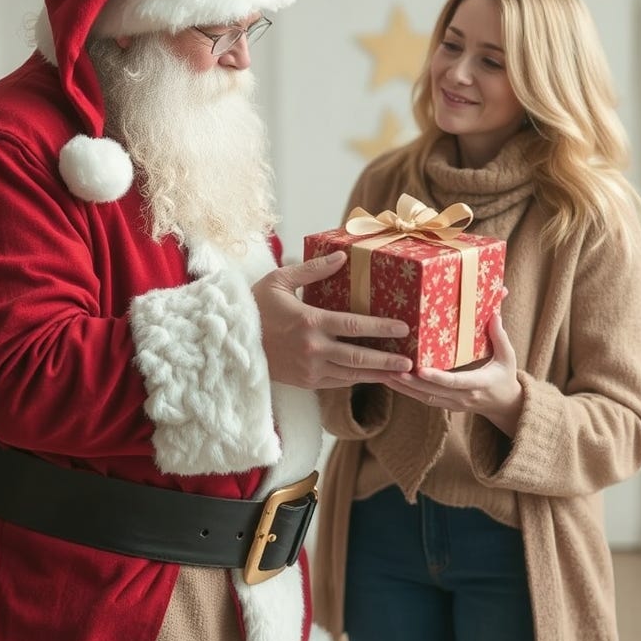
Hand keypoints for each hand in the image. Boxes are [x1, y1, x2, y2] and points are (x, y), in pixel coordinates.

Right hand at [253, 251, 412, 389]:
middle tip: (411, 362)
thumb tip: (342, 258)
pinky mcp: (305, 382)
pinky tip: (371, 375)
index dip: (381, 328)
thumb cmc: (255, 306)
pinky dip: (356, 379)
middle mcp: (312, 350)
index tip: (403, 328)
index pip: (354, 327)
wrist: (229, 341)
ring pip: (350, 376)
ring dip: (377, 375)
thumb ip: (313, 270)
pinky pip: (337, 382)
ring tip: (400, 374)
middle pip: (359, 358)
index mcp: (309, 323)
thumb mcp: (280, 281)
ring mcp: (309, 369)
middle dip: (388, 361)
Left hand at [378, 304, 522, 435]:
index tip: (420, 369)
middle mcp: (463, 397)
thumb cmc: (506, 376)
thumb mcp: (508, 357)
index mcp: (479, 383)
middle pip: (432, 392)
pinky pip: (423, 399)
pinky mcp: (446, 404)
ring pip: (424, 398)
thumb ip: (500, 336)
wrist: (505, 405)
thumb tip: (493, 314)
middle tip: (391, 369)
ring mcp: (453, 403)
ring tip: (384, 374)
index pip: (455, 382)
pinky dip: (407, 391)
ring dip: (403, 388)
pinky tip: (392, 380)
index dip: (437, 377)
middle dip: (410, 382)